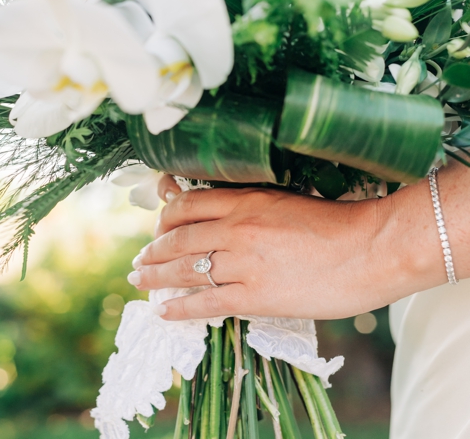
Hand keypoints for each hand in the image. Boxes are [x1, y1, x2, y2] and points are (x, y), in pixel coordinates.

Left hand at [128, 175, 442, 321]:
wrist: (371, 249)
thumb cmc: (335, 224)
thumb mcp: (284, 200)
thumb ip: (250, 204)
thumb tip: (223, 213)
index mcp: (243, 200)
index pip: (186, 205)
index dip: (165, 218)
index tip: (156, 228)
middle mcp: (235, 229)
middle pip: (178, 238)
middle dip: (153, 250)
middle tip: (140, 259)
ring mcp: (243, 263)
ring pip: (185, 270)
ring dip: (157, 277)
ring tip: (141, 281)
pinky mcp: (255, 296)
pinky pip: (206, 303)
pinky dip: (180, 307)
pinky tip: (165, 311)